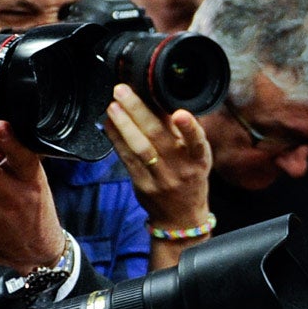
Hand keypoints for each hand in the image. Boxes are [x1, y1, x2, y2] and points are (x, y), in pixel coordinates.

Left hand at [106, 85, 211, 227]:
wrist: (181, 217)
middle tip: (123, 91)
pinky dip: (116, 139)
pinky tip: (108, 123)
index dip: (189, 128)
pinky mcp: (142, 185)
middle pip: (159, 138)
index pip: (197, 142)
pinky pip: (126, 159)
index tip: (180, 113)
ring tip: (112, 105)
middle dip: (139, 111)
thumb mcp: (196, 157)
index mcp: (199, 160)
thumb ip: (182, 132)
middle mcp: (181, 170)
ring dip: (124, 124)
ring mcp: (160, 179)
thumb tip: (161, 99)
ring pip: (140, 148)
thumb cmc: (190, 179)